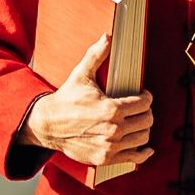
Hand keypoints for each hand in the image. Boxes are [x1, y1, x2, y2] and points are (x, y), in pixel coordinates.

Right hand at [24, 36, 154, 168]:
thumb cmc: (66, 99)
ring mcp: (110, 145)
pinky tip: (146, 147)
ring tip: (138, 122)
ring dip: (143, 129)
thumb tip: (108, 36)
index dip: (146, 97)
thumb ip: (96, 55)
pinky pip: (134, 158)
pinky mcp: (106, 158)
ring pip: (143, 138)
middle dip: (146, 112)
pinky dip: (143, 153)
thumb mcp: (81, 74)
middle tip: (141, 108)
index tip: (143, 95)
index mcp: (111, 108)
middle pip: (147, 120)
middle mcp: (113, 129)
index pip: (144, 103)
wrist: (48, 125)